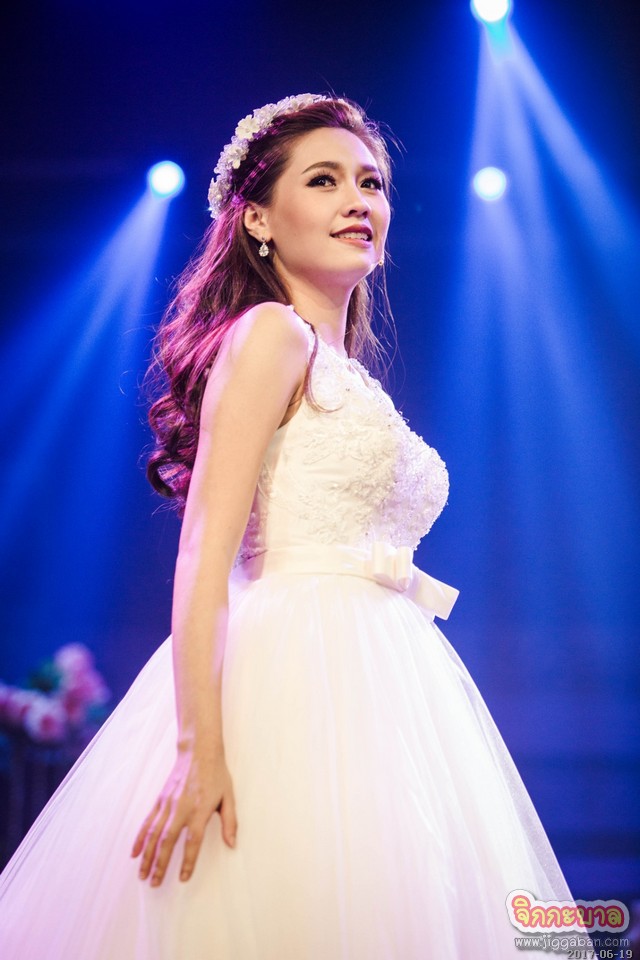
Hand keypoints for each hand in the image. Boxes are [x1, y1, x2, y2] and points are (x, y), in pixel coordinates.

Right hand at [131, 748, 236, 886]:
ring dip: (147, 855)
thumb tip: (232, 844)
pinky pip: (148, 822)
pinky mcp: (160, 800)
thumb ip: (230, 822)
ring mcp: (168, 804)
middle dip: (160, 864)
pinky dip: (140, 838)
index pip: (193, 841)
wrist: (199, 751)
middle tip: (155, 883)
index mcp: (200, 810)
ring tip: (142, 875)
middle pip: (168, 841)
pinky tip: (135, 852)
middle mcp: (182, 809)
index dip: (188, 861)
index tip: (183, 878)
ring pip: (154, 834)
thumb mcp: (229, 797)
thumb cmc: (216, 774)